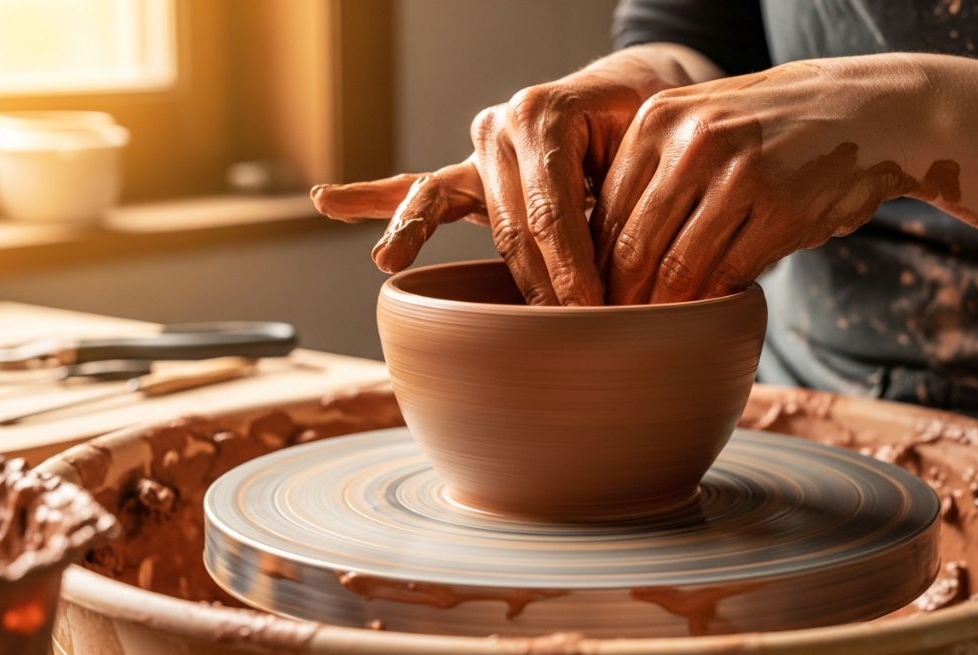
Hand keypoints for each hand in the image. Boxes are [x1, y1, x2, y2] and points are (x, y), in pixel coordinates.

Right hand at [312, 46, 707, 304]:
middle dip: (532, 283)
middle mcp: (501, 126)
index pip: (550, 211)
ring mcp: (478, 147)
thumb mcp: (645, 157)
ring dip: (446, 254)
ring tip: (403, 270)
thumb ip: (623, 206)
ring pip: (457, 216)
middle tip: (556, 333)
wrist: (625, 94)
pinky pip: (419, 189)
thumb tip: (625, 279)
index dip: (570, 268)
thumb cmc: (642, 128)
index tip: (590, 315)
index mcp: (544, 116)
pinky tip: (332, 202)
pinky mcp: (466, 170)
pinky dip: (378, 199)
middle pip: (506, 224)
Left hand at [593, 55, 957, 303]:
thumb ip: (651, 170)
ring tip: (657, 333)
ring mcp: (741, 175)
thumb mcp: (701, 122)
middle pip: (634, 245)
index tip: (594, 300)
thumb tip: (596, 251)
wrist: (867, 110)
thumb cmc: (770, 128)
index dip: (593, 267)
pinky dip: (713, 301)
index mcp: (659, 119)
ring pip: (677, 268)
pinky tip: (709, 311)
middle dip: (621, 299)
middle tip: (617, 332)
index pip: (605, 211)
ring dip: (664, 310)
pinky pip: (729, 275)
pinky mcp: (783, 210)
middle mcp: (694, 142)